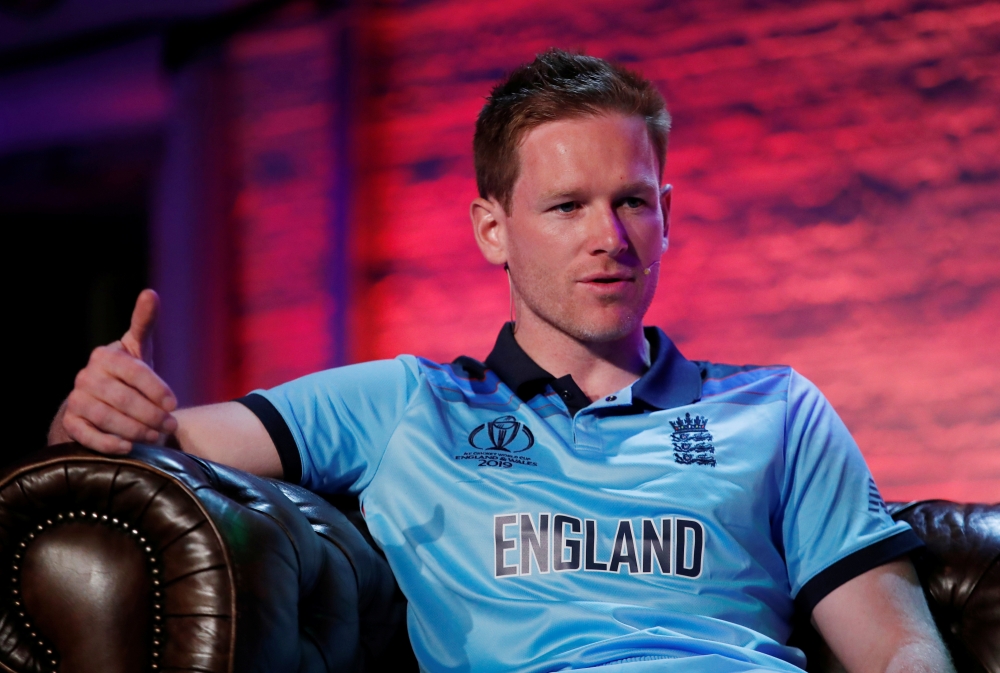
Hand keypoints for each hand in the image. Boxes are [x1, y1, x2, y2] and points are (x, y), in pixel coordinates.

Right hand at [57, 289, 178, 453]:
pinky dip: (109, 443)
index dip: (156, 389)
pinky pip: (87, 436)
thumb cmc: (128, 374)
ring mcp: (76, 400)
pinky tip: (128, 447)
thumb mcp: (138, 348)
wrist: (102, 402)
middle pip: (122, 398)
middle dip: (150, 414)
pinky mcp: (71, 423)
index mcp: (105, 356)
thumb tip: (150, 293)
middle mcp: (86, 376)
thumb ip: (145, 323)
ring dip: (135, 430)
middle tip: (170, 425)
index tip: (174, 404)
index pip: (135, 372)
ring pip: (107, 418)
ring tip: (156, 436)